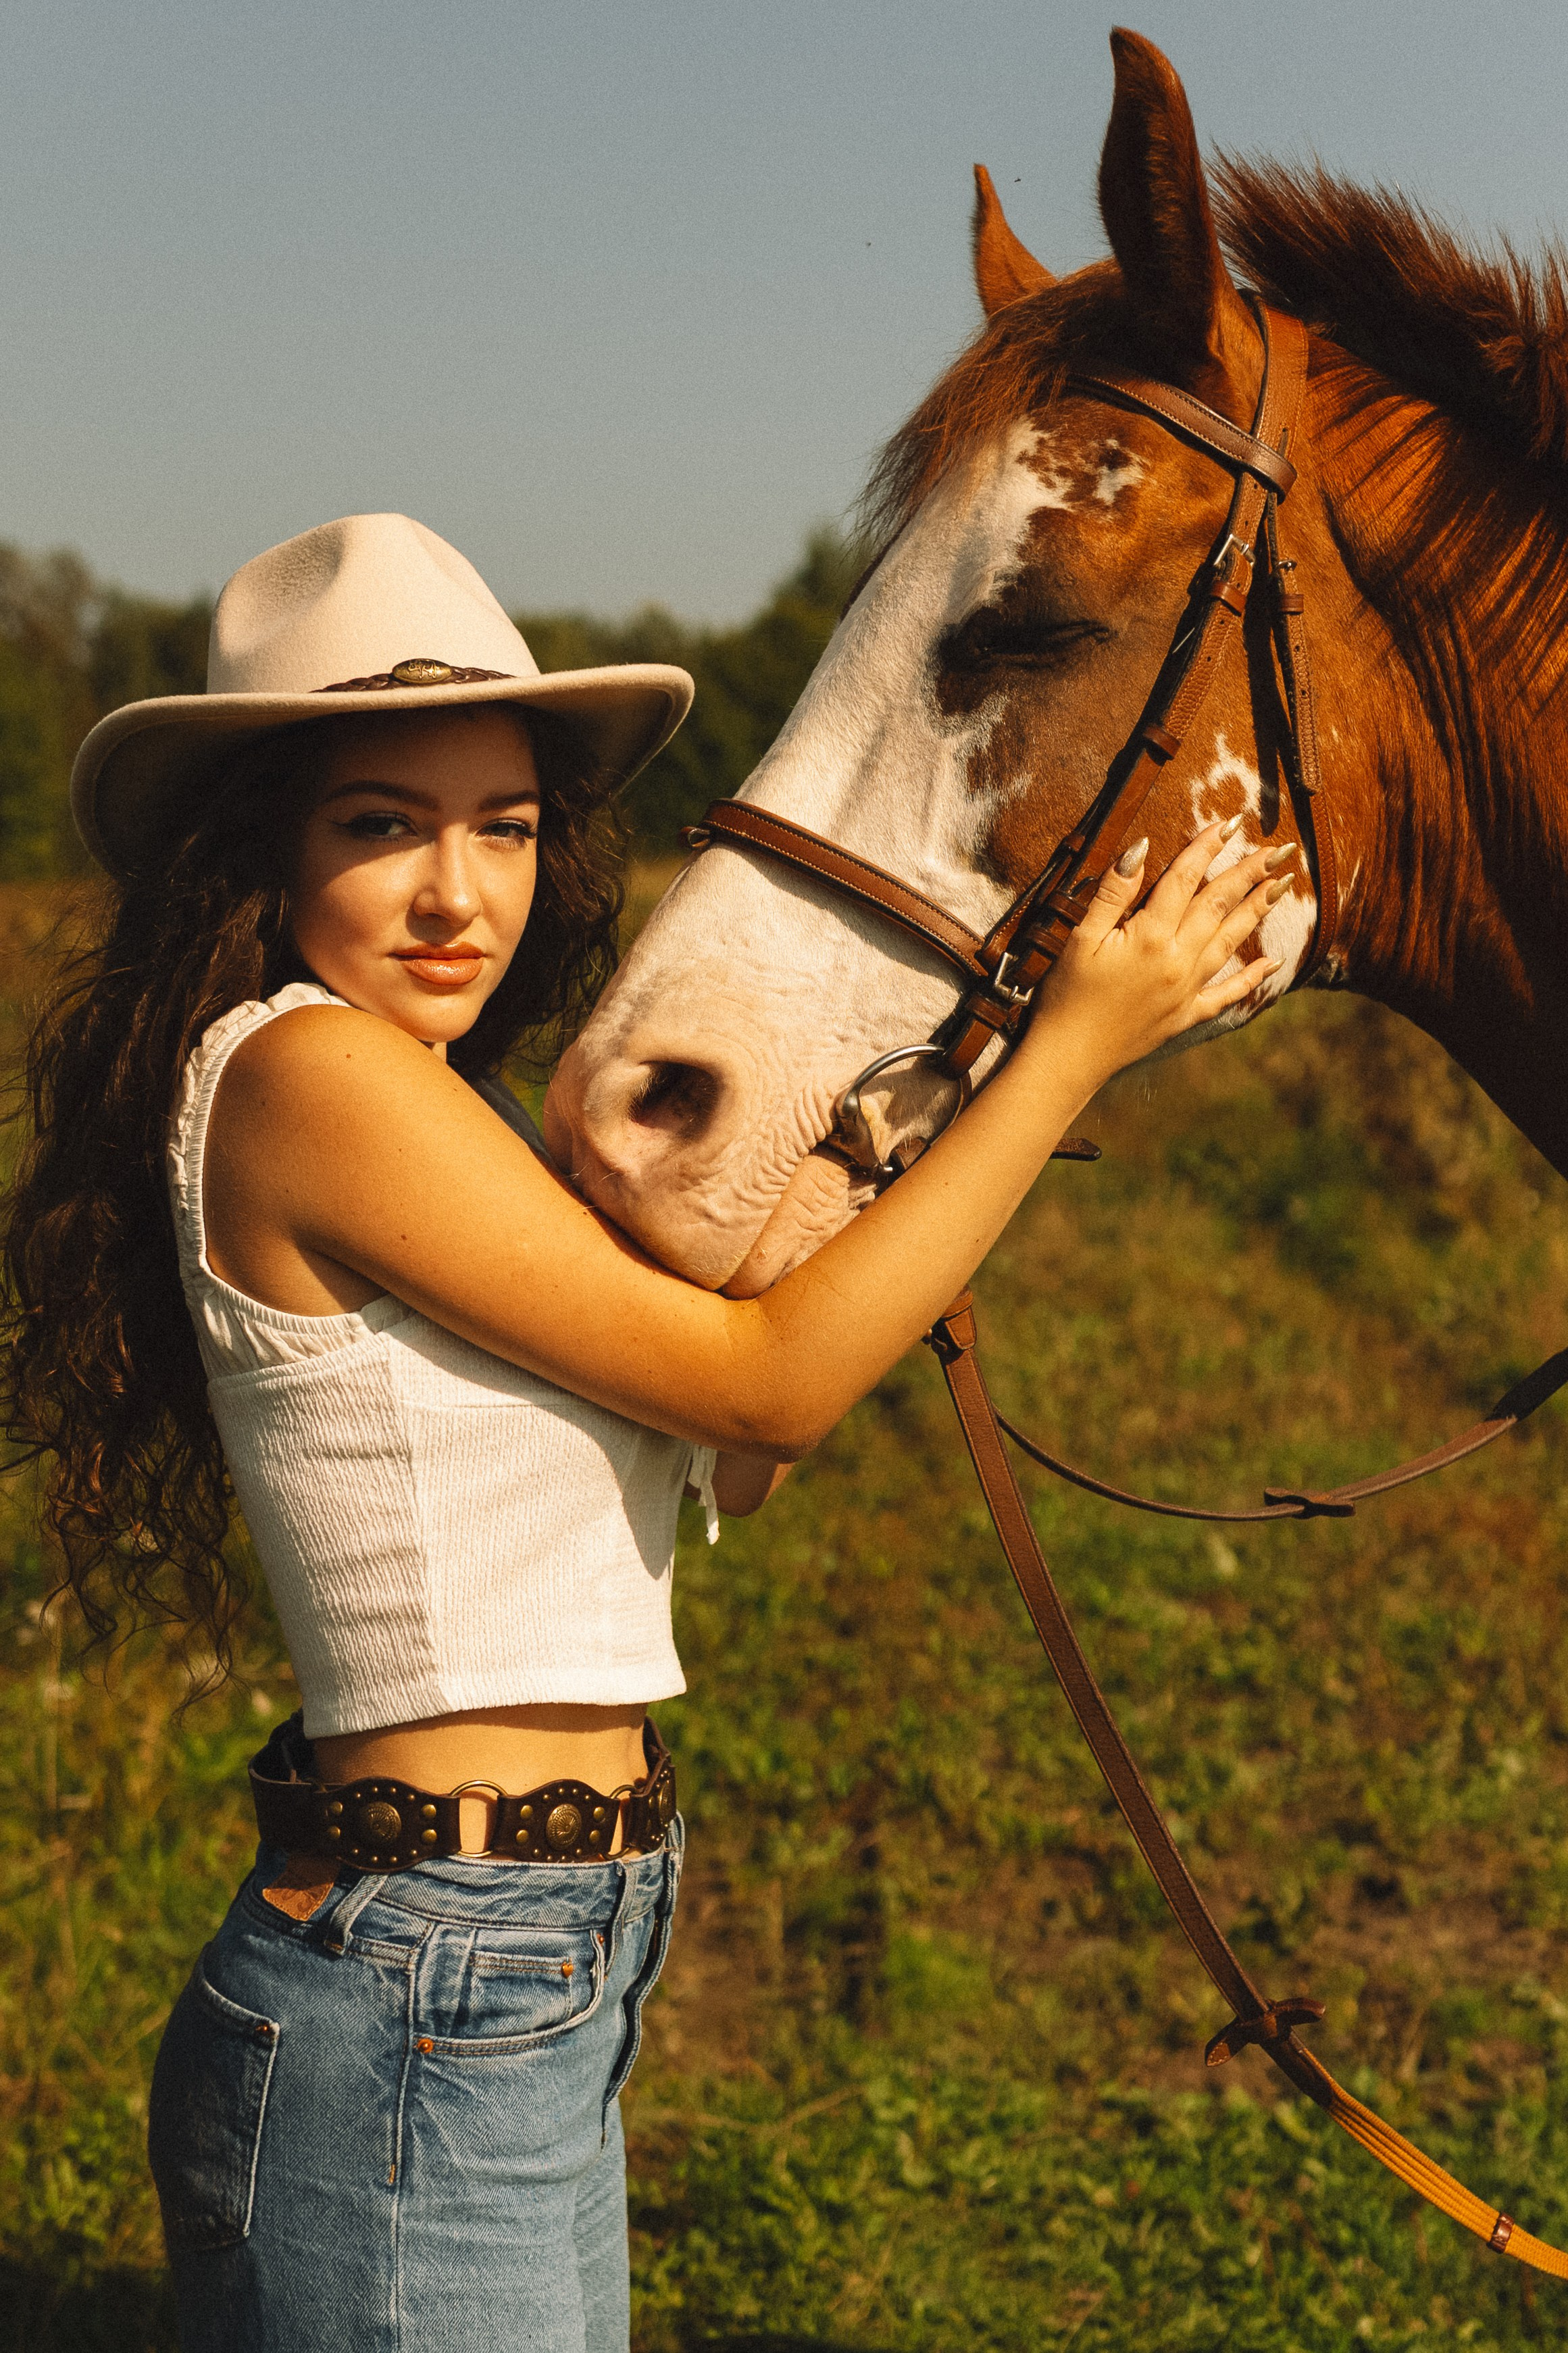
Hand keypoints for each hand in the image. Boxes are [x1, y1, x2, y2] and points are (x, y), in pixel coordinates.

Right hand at [1022, 821, 1290, 1091]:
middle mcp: (1178, 959)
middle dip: (1250, 873)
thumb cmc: (1067, 995)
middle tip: (1280, 850)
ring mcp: (1187, 989)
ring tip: (1283, 885)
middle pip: (1219, 905)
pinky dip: (1252, 977)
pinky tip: (1274, 962)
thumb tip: (1140, 848)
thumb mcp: (1081, 937)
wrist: (1069, 1057)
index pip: (1185, 879)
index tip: (1232, 822)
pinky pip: (1228, 994)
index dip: (1208, 847)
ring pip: (1231, 941)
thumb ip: (1114, 892)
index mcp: (1150, 936)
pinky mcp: (1187, 1015)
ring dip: (1257, 910)